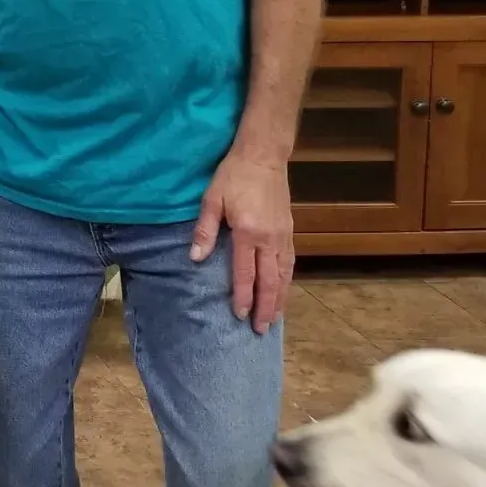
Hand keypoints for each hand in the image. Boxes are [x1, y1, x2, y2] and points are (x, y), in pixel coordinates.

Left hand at [191, 143, 294, 333]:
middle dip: (265, 307)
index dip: (243, 297)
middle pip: (269, 281)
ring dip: (280, 299)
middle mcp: (269, 239)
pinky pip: (290, 262)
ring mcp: (283, 235)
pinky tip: (283, 290)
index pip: (245, 273)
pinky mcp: (289, 230)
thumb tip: (195, 258)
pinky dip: (287, 281)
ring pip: (284, 275)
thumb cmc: (232, 176)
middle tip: (261, 330)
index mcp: (248, 233)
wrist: (263, 156)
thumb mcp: (211, 199)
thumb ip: (204, 230)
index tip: (240, 316)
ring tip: (275, 318)